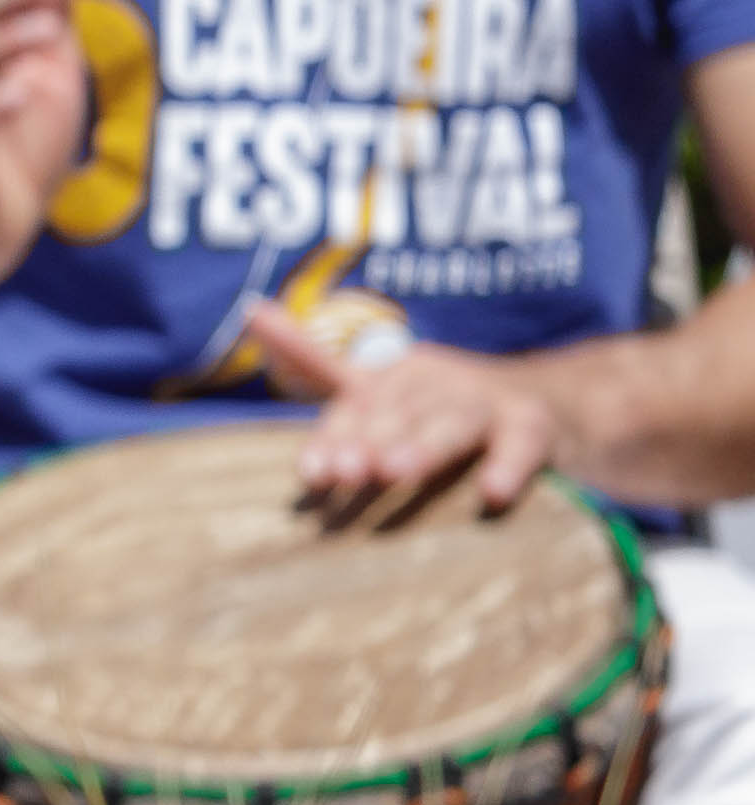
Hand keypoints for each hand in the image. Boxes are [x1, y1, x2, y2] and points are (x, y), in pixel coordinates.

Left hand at [258, 306, 579, 517]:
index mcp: (392, 375)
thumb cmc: (442, 405)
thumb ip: (317, 362)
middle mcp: (434, 381)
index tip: (311, 473)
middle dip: (369, 441)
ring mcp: (486, 402)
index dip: (332, 438)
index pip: (352, 408)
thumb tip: (251, 308)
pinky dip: (508, 467)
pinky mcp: (535, 426)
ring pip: (452, 425)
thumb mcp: (381, 385)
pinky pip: (521, 446)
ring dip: (423, 446)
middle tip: (347, 471)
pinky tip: (492, 495)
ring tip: (395, 472)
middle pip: (397, 415)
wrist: (554, 406)